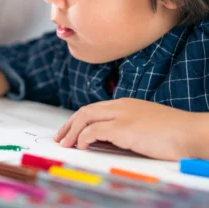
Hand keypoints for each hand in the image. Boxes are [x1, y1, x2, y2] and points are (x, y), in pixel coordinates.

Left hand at [54, 98, 198, 160]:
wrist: (190, 132)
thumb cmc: (173, 132)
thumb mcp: (145, 125)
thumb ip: (127, 128)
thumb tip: (109, 139)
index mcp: (125, 104)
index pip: (94, 109)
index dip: (78, 120)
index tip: (69, 131)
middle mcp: (120, 106)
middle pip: (86, 111)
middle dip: (69, 124)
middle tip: (60, 137)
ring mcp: (122, 115)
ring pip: (86, 117)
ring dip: (72, 131)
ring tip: (64, 144)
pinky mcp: (124, 128)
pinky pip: (94, 131)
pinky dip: (83, 137)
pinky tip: (80, 146)